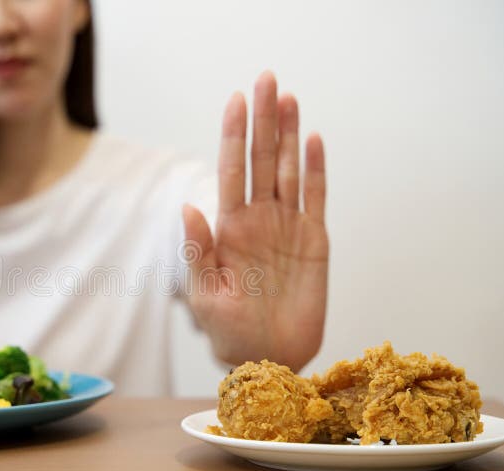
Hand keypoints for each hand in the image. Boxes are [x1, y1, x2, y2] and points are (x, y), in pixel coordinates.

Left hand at [183, 71, 328, 370]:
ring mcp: (287, 227)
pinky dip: (316, 169)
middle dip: (262, 121)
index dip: (233, 136)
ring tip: (287, 98)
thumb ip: (198, 251)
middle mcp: (258, 220)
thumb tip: (187, 206)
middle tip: (265, 79)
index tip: (235, 100)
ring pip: (288, 171)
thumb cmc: (229, 331)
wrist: (269, 358)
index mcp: (229, 229)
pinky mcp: (314, 241)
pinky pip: (316, 198)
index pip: (230, 172)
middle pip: (261, 161)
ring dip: (288, 135)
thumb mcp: (205, 294)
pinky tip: (312, 139)